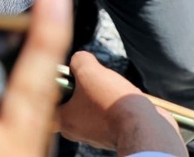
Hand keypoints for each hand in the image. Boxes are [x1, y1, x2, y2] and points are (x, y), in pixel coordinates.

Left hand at [57, 51, 186, 155]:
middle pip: (71, 100)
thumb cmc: (112, 102)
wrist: (145, 126)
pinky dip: (114, 102)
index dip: (56, 82)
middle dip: (80, 85)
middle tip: (90, 76)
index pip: (48, 99)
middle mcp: (77, 131)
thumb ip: (79, 60)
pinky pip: (108, 112)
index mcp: (64, 121)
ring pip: (91, 105)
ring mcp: (96, 133)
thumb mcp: (89, 70)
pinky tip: (121, 96)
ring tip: (109, 86)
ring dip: (99, 93)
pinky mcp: (114, 132)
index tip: (68, 72)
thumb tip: (79, 59)